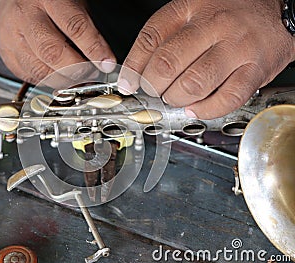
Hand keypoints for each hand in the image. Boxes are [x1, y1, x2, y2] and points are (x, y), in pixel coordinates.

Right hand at [0, 0, 115, 83]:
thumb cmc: (46, 0)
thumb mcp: (71, 3)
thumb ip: (85, 30)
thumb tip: (102, 60)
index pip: (75, 27)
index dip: (94, 49)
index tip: (107, 63)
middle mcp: (24, 17)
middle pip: (53, 53)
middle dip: (77, 70)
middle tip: (92, 75)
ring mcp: (11, 37)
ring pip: (40, 70)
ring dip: (64, 81)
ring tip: (78, 80)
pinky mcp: (6, 54)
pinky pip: (30, 76)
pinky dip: (48, 81)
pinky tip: (59, 77)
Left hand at [119, 0, 294, 118]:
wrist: (278, 12)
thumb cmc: (230, 14)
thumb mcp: (192, 13)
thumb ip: (164, 39)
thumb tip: (135, 74)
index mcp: (191, 8)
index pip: (150, 39)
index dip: (133, 67)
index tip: (127, 83)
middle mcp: (214, 26)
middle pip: (167, 65)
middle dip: (153, 86)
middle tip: (155, 90)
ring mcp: (237, 48)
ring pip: (193, 85)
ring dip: (176, 99)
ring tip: (176, 97)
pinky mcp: (256, 70)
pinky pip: (226, 99)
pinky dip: (205, 110)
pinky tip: (196, 108)